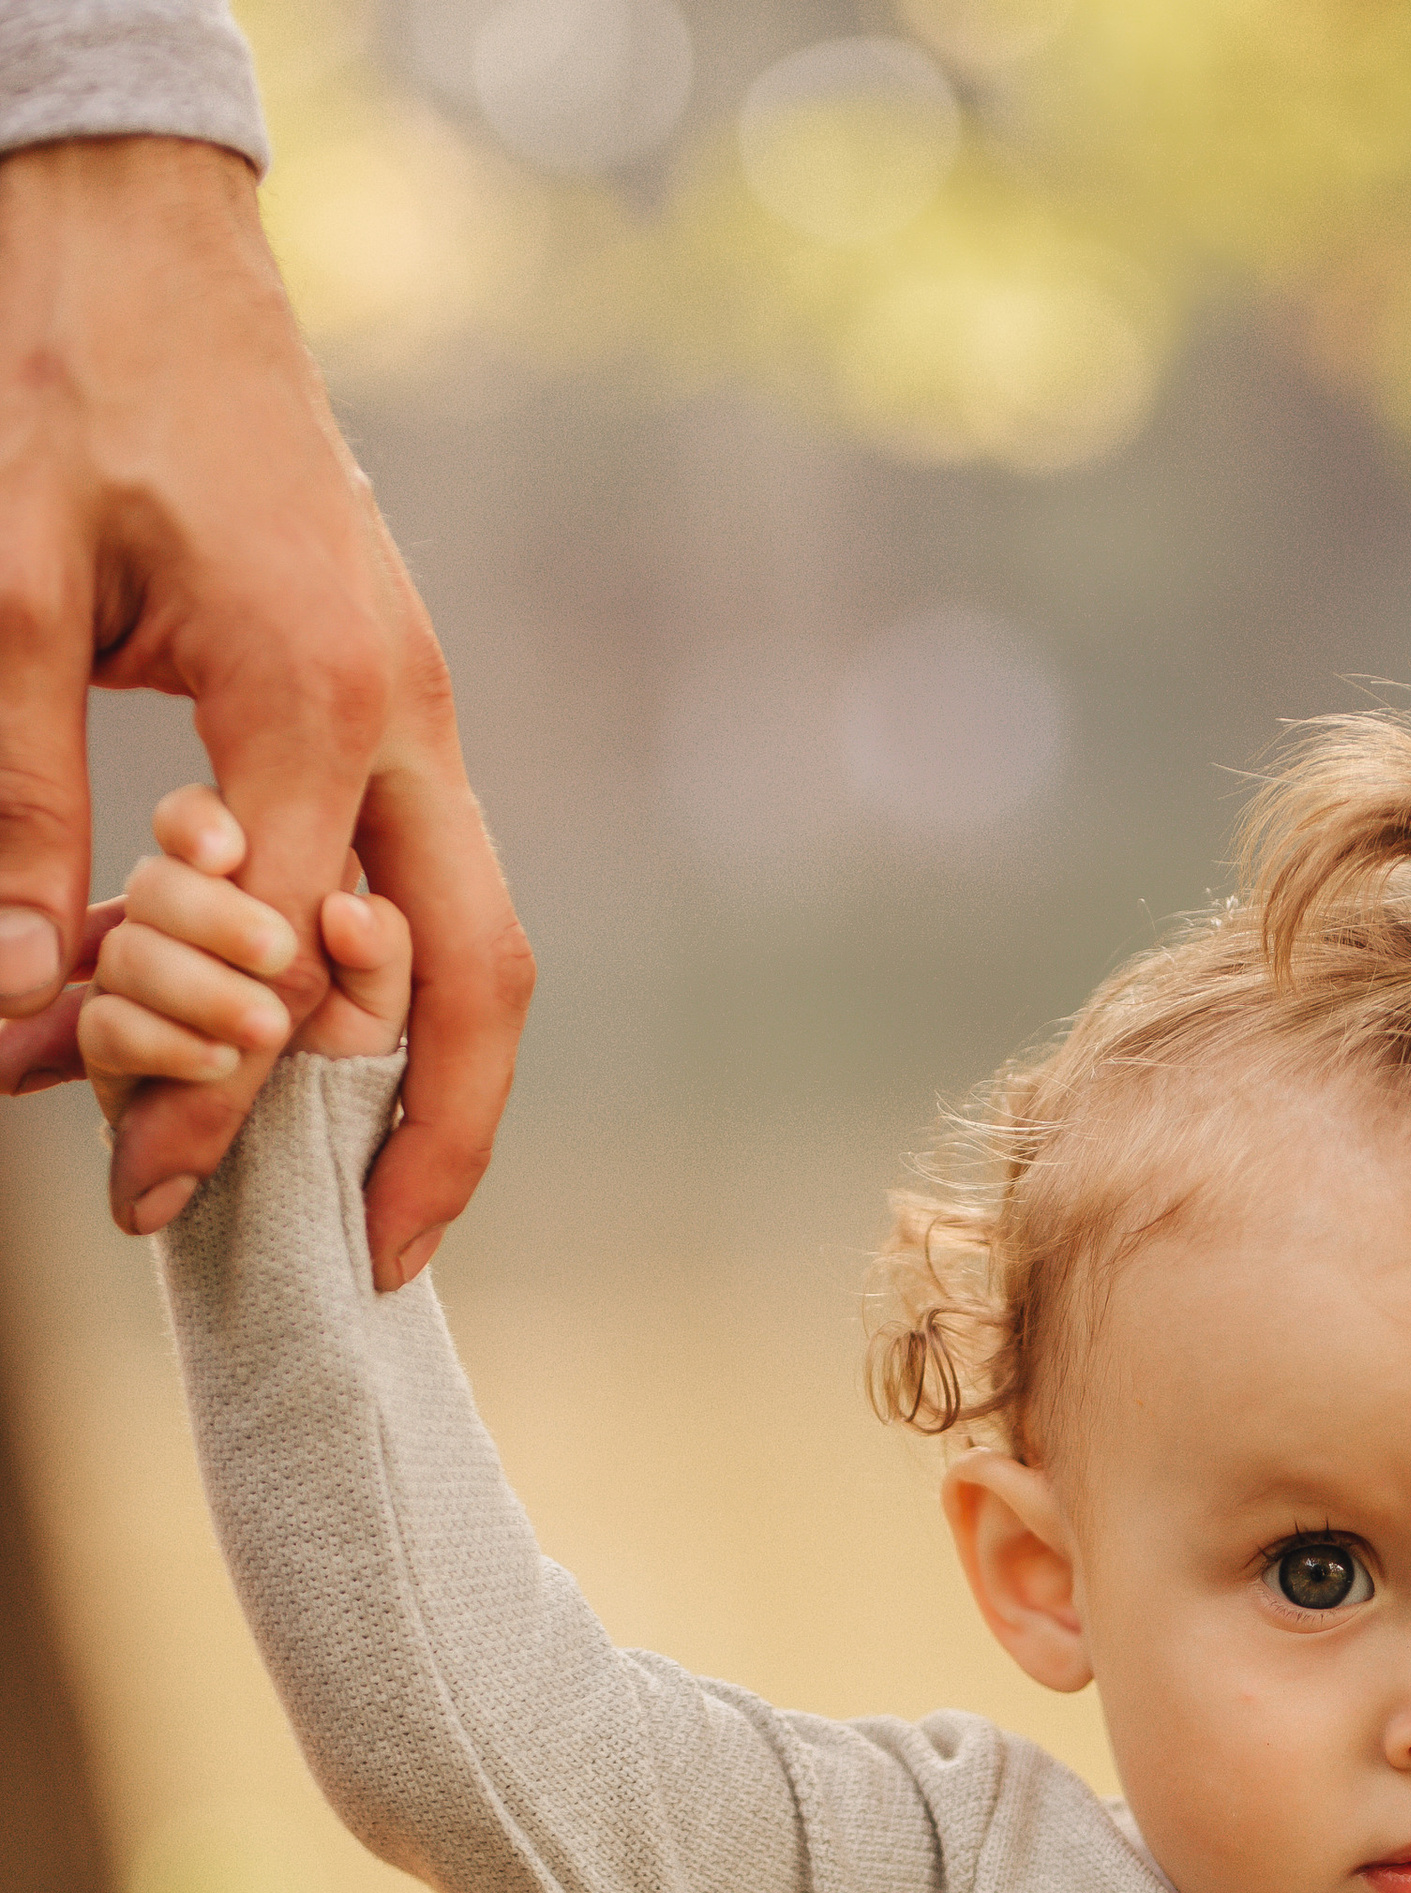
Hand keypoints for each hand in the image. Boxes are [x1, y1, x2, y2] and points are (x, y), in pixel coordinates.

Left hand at [0, 137, 528, 1278]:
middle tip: (373, 1263)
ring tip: (345, 1188)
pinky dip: (375, 980)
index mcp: (312, 696)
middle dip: (442, 1139)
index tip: (146, 1200)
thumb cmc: (65, 375)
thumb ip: (20, 798)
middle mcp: (402, 718)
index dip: (212, 1098)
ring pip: (470, 937)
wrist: (144, 229)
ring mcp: (417, 709)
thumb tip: (23, 992)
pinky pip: (417, 877)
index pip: (286, 963)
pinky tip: (295, 1031)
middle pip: (481, 979)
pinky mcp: (393, 696)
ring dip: (421, 1072)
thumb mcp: (5, 582)